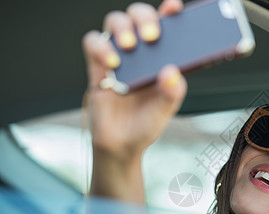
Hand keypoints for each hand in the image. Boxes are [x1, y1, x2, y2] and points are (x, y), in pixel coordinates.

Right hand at [82, 0, 186, 160]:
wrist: (121, 144)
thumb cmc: (146, 124)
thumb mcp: (166, 111)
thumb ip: (172, 93)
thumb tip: (173, 71)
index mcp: (161, 58)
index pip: (166, 26)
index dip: (169, 12)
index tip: (173, 7)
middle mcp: (141, 53)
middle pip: (138, 16)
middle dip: (144, 18)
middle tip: (151, 35)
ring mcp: (118, 57)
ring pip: (115, 22)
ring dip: (122, 28)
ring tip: (130, 47)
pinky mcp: (97, 66)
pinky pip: (93, 42)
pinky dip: (101, 47)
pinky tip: (112, 63)